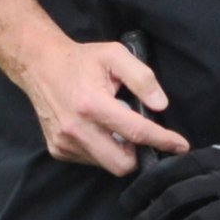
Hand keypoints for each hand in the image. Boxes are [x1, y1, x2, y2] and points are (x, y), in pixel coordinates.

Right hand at [0, 0, 186, 175]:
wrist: (39, 65)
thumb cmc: (81, 60)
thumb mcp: (115, 55)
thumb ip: (142, 78)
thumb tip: (160, 105)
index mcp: (92, 104)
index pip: (136, 132)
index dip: (163, 140)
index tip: (181, 145)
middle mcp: (76, 128)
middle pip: (121, 163)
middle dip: (139, 155)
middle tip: (143, 136)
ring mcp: (64, 142)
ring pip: (106, 164)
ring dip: (119, 152)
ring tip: (115, 127)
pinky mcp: (57, 149)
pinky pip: (90, 160)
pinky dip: (101, 150)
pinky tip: (99, 130)